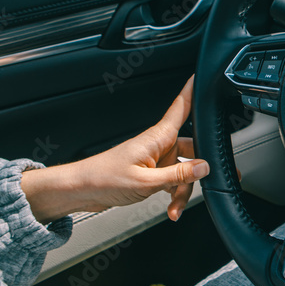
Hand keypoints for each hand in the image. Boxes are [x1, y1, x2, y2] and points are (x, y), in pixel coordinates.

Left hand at [21, 76, 208, 223]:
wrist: (80, 190)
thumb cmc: (103, 179)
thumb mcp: (146, 181)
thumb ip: (178, 175)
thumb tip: (204, 167)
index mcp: (157, 138)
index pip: (181, 108)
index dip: (192, 92)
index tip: (202, 78)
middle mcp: (159, 145)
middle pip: (191, 150)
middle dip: (196, 171)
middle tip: (199, 185)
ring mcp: (156, 159)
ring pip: (183, 171)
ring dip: (182, 190)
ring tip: (175, 208)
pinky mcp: (151, 173)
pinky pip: (172, 181)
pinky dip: (174, 195)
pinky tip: (171, 208)